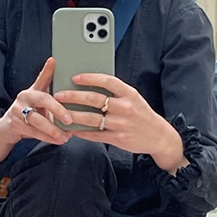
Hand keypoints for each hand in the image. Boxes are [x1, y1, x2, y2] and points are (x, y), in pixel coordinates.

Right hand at [5, 57, 75, 146]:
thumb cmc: (31, 114)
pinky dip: (47, 137)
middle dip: (58, 109)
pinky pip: (33, 131)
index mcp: (33, 90)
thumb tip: (77, 102)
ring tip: (66, 136)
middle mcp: (24, 97)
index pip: (41, 78)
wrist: (8, 128)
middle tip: (69, 120)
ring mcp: (17, 110)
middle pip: (42, 99)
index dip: (47, 70)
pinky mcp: (14, 123)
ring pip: (37, 119)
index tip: (54, 61)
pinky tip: (58, 141)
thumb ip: (54, 100)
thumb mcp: (40, 105)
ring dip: (53, 129)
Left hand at [55, 73, 186, 168]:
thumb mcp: (133, 98)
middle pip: (94, 99)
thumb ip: (116, 92)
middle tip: (59, 95)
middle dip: (73, 96)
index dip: (89, 78)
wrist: (158, 136)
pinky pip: (95, 134)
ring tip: (61, 112)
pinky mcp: (118, 138)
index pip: (107, 81)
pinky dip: (82, 131)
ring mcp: (121, 124)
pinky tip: (72, 128)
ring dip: (73, 115)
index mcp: (129, 94)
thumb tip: (90, 84)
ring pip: (91, 118)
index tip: (74, 77)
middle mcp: (125, 107)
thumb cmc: (141, 113)